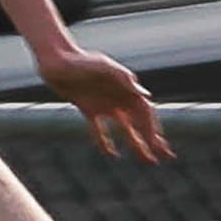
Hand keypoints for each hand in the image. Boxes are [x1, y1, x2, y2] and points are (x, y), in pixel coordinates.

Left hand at [37, 45, 172, 163]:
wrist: (56, 61)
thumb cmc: (81, 60)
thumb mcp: (103, 67)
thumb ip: (124, 79)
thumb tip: (146, 95)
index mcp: (126, 89)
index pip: (145, 112)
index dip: (153, 128)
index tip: (158, 144)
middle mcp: (118, 98)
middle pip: (140, 123)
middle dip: (152, 140)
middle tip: (164, 157)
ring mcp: (104, 105)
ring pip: (125, 130)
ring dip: (136, 144)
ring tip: (147, 160)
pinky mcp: (88, 109)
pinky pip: (99, 130)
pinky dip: (105, 142)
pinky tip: (112, 154)